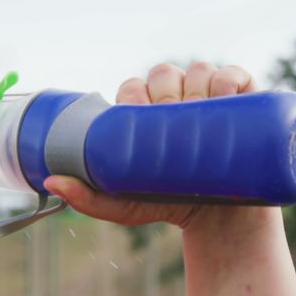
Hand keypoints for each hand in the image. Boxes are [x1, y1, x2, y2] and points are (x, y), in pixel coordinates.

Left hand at [43, 61, 259, 230]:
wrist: (220, 225)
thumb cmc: (168, 206)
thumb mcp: (124, 207)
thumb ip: (88, 198)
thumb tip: (51, 183)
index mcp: (146, 113)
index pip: (135, 86)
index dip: (135, 95)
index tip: (139, 115)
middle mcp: (176, 100)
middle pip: (164, 74)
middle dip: (165, 92)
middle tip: (171, 123)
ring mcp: (209, 99)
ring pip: (198, 70)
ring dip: (196, 86)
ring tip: (198, 118)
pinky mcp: (244, 102)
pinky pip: (233, 75)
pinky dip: (227, 80)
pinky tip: (222, 99)